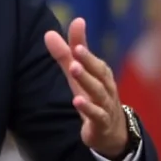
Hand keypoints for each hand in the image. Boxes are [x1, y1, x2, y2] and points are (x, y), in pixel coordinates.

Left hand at [44, 17, 127, 159]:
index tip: (77, 27)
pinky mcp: (101, 124)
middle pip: (98, 72)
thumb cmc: (92, 97)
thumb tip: (48, 33)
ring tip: (73, 68)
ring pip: (98, 91)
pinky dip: (88, 108)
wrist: (112, 132)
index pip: (91, 58)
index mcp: (100, 73)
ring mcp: (105, 105)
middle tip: (76, 48)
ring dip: (86, 79)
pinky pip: (97, 115)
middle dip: (88, 59)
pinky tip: (77, 100)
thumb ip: (64, 55)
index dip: (83, 44)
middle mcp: (106, 87)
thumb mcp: (78, 77)